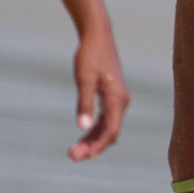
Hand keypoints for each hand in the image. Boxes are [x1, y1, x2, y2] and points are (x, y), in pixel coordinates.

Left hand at [68, 30, 128, 161]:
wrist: (97, 36)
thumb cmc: (90, 55)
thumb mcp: (84, 79)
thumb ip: (85, 103)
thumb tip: (83, 126)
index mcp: (117, 98)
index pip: (112, 130)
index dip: (98, 146)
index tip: (83, 156)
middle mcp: (121, 101)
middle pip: (110, 132)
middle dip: (93, 146)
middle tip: (72, 156)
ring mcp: (117, 99)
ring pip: (108, 127)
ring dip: (93, 140)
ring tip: (74, 150)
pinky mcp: (111, 96)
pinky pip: (106, 119)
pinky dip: (95, 130)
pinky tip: (83, 135)